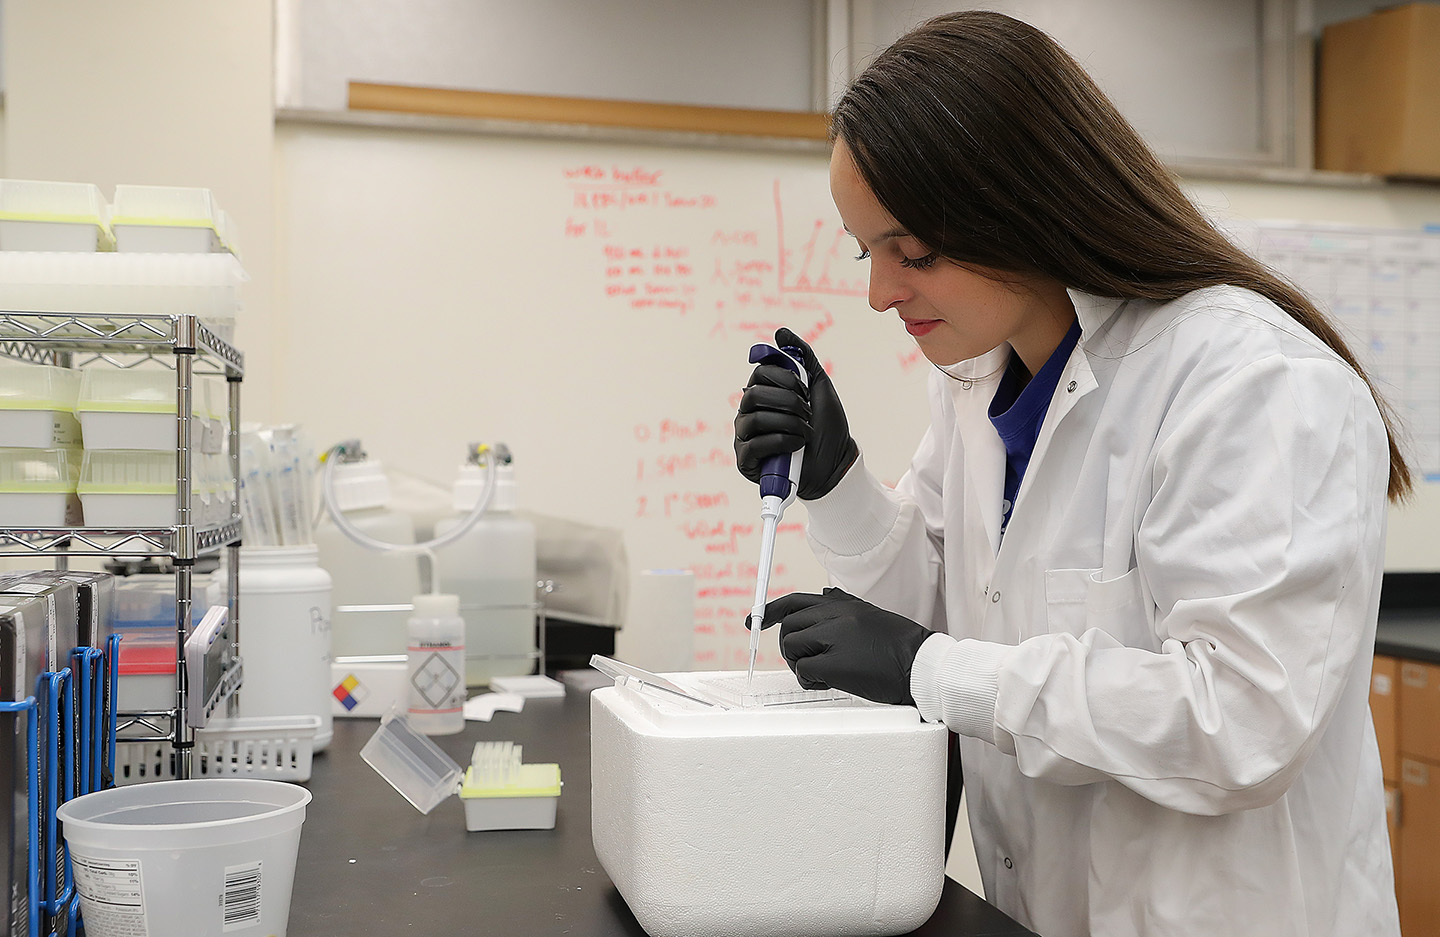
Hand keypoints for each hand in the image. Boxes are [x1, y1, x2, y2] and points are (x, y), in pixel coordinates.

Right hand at [734, 328, 858, 499]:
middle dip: (787, 401)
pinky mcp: (746, 462)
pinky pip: (754, 445)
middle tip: (806, 411)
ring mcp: (745, 438)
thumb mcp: (819, 386)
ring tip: (805, 431)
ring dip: (788, 423)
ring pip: (753, 419)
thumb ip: (802, 357)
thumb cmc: (826, 427)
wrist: (836, 464)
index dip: (783, 377)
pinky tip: (797, 444)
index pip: (760, 373)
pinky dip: (781, 441)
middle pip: (753, 394)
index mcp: (763, 394)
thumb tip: (780, 332)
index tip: (804, 388)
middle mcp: (749, 413)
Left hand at [753, 588, 933, 705]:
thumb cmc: (901, 647)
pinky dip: (808, 680)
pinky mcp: (835, 664)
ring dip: (798, 664)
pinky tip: (825, 683)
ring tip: (820, 674)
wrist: (923, 667)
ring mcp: (835, 638)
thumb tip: (824, 592)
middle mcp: (837, 616)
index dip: (771, 611)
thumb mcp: (871, 615)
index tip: (755, 620)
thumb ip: (844, 604)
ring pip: (792, 647)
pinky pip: (803, 669)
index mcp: (844, 605)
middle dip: (789, 647)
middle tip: (804, 662)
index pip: (797, 601)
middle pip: (789, 626)